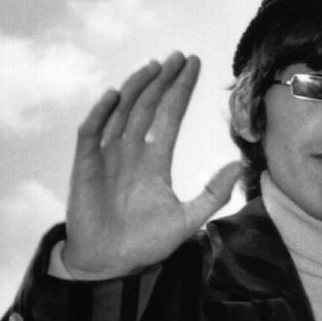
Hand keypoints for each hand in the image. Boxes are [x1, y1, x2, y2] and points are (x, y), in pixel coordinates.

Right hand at [61, 52, 242, 279]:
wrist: (109, 265)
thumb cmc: (144, 244)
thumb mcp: (187, 220)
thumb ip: (212, 194)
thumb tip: (236, 165)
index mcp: (155, 160)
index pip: (170, 115)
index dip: (181, 90)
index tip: (194, 65)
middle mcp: (131, 152)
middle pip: (148, 106)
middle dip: (163, 80)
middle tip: (178, 55)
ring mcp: (107, 156)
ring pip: (122, 112)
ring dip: (136, 88)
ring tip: (153, 66)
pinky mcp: (85, 166)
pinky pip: (91, 133)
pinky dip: (100, 113)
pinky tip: (114, 95)